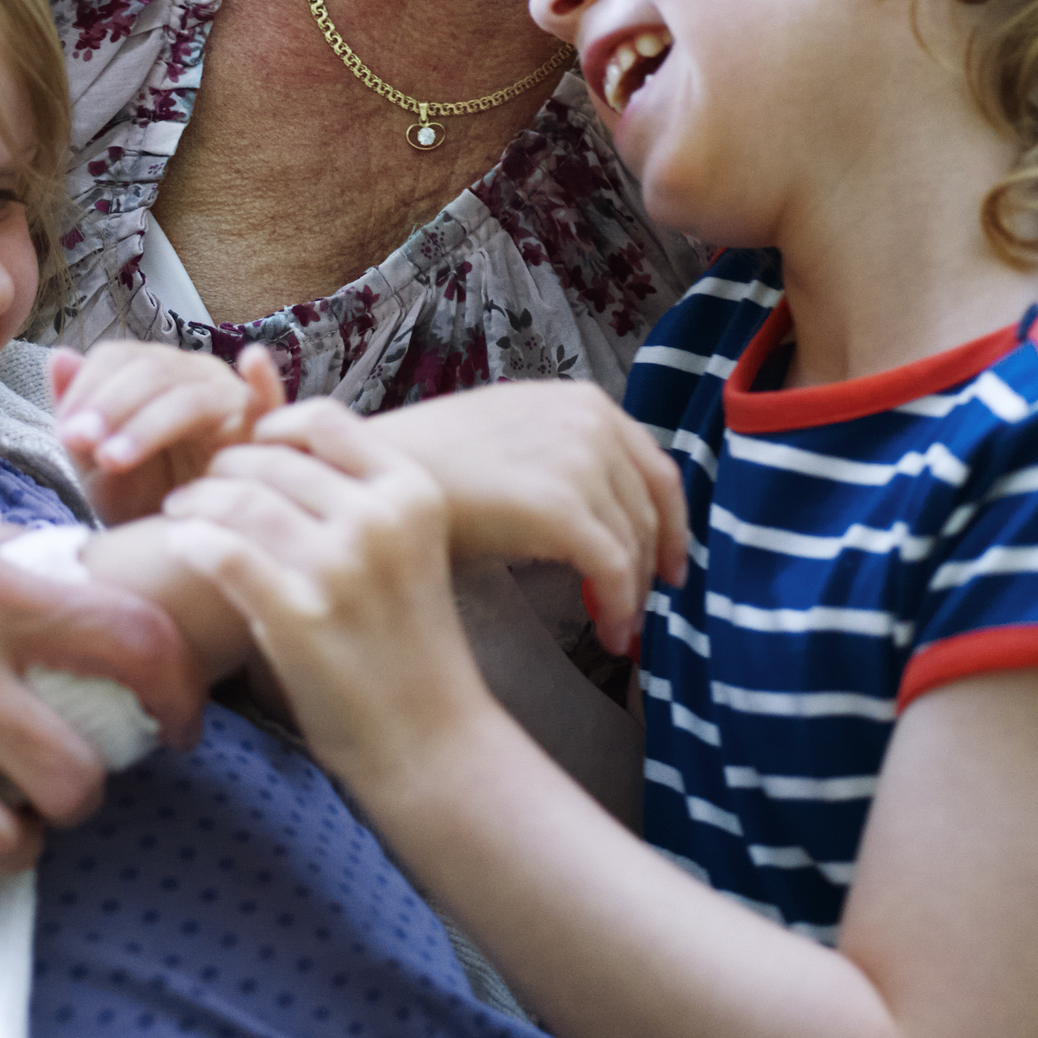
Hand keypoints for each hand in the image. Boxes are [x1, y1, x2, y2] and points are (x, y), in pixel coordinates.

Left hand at [48, 340, 285, 520]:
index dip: (87, 389)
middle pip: (151, 371)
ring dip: (147, 424)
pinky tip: (253, 361)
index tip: (66, 434)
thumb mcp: (96, 468)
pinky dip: (265, 379)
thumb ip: (76, 417)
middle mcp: (195, 375)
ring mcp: (232, 399)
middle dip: (110, 407)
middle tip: (82, 445)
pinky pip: (269, 402)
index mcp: (152, 373)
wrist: (180, 556)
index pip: (117, 358)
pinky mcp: (263, 431)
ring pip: (189, 395)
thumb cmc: (141, 505)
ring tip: (113, 459)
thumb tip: (59, 355)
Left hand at [156, 404, 482, 795]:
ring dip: (197, 500)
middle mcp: (380, 519)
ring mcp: (339, 567)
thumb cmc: (407, 645)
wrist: (432, 739)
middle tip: (197, 486)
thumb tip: (277, 448)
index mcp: (413, 493)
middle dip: (224, 467)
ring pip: (240, 500)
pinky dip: (192, 542)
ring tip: (179, 512)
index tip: (251, 446)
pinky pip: (223, 554)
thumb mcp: (406, 550)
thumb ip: (355, 500)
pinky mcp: (298, 616)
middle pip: (273, 461)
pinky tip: (181, 546)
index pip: (326, 420)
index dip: (275, 426)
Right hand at [360, 382, 681, 654]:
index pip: (654, 469)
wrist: (367, 477)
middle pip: (651, 509)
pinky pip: (613, 569)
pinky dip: (619, 607)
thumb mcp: (508, 441)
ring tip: (619, 631)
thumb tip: (599, 513)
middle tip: (646, 610)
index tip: (669, 564)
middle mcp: (589, 421)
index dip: (670, 524)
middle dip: (654, 566)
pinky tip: (609, 635)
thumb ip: (561, 462)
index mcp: (580, 402)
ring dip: (633, 595)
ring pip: (636, 544)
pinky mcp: (561, 506)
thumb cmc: (426, 468)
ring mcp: (577, 460)